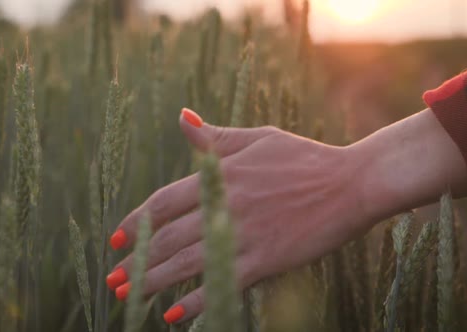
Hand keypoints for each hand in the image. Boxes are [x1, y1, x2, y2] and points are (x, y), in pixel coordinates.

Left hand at [106, 108, 369, 323]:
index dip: (135, 223)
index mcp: (219, 176)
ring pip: (186, 264)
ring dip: (152, 282)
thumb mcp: (258, 139)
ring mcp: (243, 235)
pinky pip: (221, 284)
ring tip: (126, 295)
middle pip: (167, 238)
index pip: (163, 203)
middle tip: (114, 276)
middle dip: (135, 260)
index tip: (116, 239)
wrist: (352, 183)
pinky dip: (194, 302)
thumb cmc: (304, 158)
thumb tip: (182, 118)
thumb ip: (215, 138)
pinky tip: (172, 316)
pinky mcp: (265, 261)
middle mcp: (224, 207)